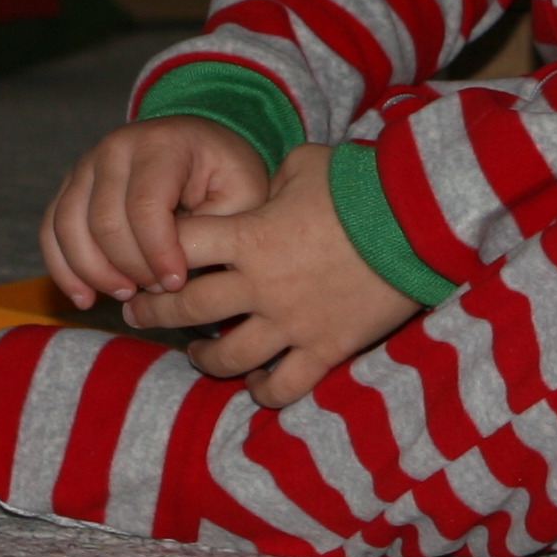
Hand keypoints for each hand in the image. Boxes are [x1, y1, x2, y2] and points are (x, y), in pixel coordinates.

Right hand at [42, 115, 271, 307]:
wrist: (200, 146)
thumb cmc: (225, 175)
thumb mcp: (243, 195)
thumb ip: (216, 229)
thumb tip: (172, 270)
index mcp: (161, 144)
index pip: (145, 205)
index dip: (157, 252)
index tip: (176, 284)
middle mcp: (114, 149)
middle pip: (104, 221)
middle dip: (129, 267)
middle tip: (158, 291)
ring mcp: (86, 166)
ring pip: (69, 227)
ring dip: (93, 272)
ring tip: (126, 296)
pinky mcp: (71, 188)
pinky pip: (52, 230)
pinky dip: (63, 269)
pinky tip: (84, 298)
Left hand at [129, 146, 424, 407]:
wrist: (418, 222)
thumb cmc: (361, 186)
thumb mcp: (305, 165)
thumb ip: (269, 182)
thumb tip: (261, 191)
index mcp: (250, 237)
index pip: (177, 246)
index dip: (150, 252)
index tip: (141, 260)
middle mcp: (261, 286)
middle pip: (186, 308)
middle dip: (153, 313)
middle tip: (138, 314)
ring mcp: (292, 323)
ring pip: (227, 358)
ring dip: (203, 357)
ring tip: (195, 353)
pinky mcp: (326, 349)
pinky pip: (283, 387)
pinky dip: (264, 391)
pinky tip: (257, 385)